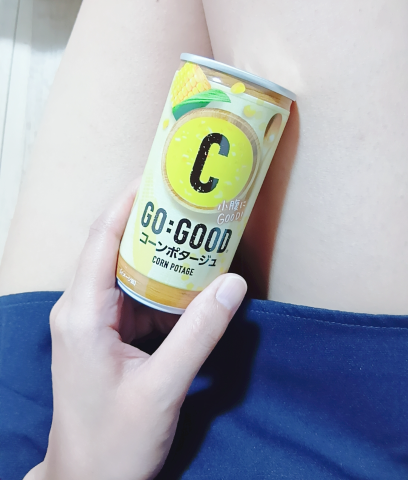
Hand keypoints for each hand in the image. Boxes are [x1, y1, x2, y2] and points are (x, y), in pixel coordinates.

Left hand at [25, 180, 246, 479]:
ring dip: (163, 261)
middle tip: (191, 206)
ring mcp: (95, 323)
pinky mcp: (108, 336)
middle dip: (153, 227)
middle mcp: (83, 310)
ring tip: (199, 242)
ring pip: (130, 276)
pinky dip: (164, 292)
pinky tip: (192, 289)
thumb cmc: (114, 442)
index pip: (102, 240)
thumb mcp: (162, 388)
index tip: (155, 177)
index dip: (127, 203)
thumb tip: (234, 284)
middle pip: (116, 251)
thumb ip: (199, 334)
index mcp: (83, 314)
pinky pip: (138, 301)